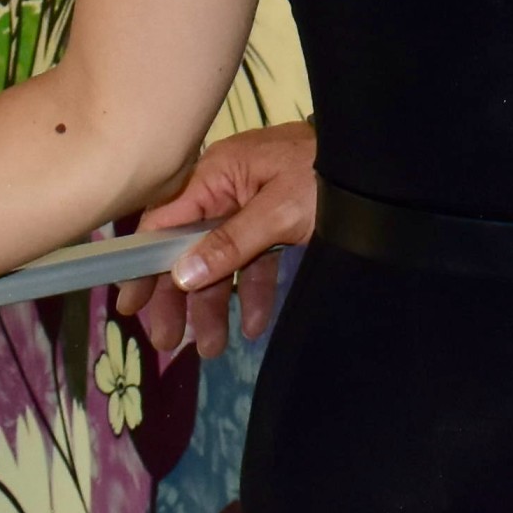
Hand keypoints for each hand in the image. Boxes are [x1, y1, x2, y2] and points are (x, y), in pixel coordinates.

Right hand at [129, 121, 316, 360]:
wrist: (380, 163)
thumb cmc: (326, 173)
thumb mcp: (279, 210)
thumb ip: (231, 242)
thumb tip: (182, 275)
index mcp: (216, 175)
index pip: (163, 224)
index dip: (144, 266)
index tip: (131, 307)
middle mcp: (226, 188)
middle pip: (190, 248)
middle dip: (180, 297)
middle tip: (170, 343)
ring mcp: (251, 204)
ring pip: (222, 260)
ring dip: (216, 304)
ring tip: (213, 349)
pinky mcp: (277, 219)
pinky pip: (255, 259)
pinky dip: (254, 291)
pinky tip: (255, 326)